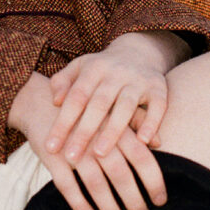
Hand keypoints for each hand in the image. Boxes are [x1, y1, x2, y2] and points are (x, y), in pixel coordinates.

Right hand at [7, 72, 166, 209]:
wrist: (41, 100)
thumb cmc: (84, 108)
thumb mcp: (112, 108)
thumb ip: (137, 122)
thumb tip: (160, 141)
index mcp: (115, 126)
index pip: (142, 157)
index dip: (153, 181)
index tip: (161, 201)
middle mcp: (97, 138)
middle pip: (121, 176)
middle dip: (134, 202)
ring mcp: (73, 149)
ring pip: (96, 185)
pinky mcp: (52, 157)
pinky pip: (68, 187)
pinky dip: (81, 207)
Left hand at [45, 32, 178, 162]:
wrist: (138, 51)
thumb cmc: (101, 70)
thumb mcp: (79, 68)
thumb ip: (62, 82)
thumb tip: (55, 101)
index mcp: (94, 68)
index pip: (76, 97)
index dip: (63, 122)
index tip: (51, 148)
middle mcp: (116, 73)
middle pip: (99, 103)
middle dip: (84, 131)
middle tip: (71, 157)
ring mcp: (139, 80)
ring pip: (126, 106)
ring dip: (113, 130)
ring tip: (99, 154)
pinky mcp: (159, 88)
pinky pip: (158, 106)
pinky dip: (151, 123)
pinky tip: (143, 143)